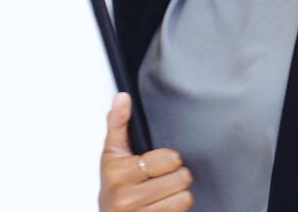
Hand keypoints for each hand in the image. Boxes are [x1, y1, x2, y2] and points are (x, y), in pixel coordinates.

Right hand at [99, 92, 193, 211]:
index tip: (160, 164)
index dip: (171, 160)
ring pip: (185, 199)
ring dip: (179, 196)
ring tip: (163, 195)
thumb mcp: (112, 155)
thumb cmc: (113, 186)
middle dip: (177, 178)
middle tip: (163, 180)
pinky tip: (163, 207)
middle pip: (182, 179)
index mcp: (120, 174)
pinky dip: (177, 210)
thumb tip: (122, 98)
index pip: (170, 159)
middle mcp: (127, 198)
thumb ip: (118, 124)